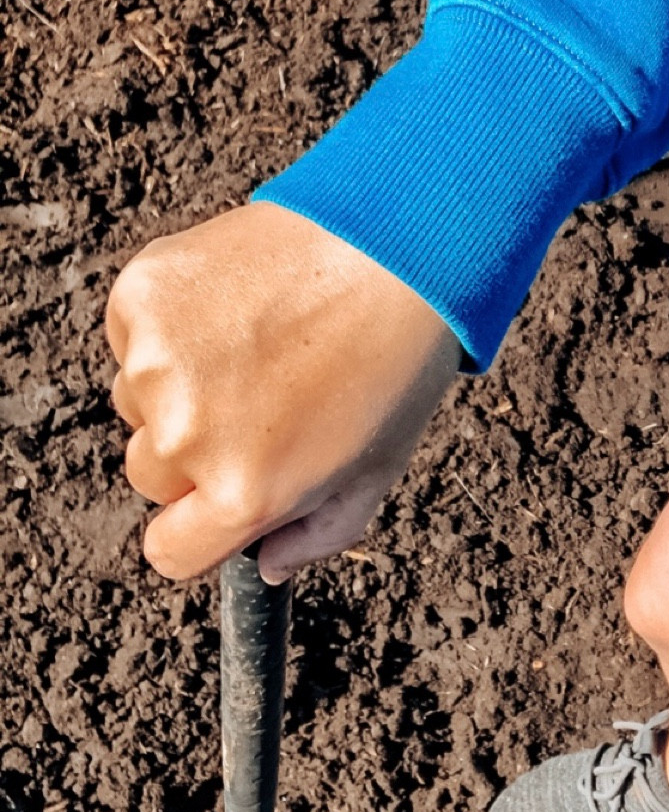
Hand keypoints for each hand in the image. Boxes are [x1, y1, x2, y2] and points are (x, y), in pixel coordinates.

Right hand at [107, 202, 462, 580]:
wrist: (396, 245)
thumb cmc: (396, 360)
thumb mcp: (376, 467)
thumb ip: (317, 534)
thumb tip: (267, 566)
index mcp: (243, 494)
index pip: (170, 552)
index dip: (197, 528)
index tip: (217, 499)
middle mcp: (186, 437)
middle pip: (151, 475)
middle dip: (194, 452)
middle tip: (261, 399)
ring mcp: (155, 364)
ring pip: (136, 401)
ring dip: (177, 384)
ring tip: (257, 342)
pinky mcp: (139, 297)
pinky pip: (130, 336)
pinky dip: (167, 325)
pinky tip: (234, 301)